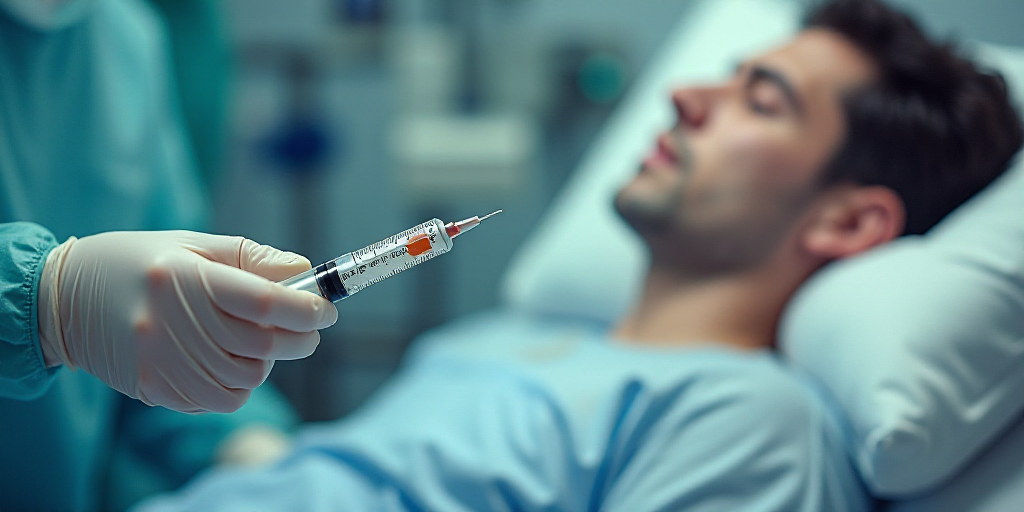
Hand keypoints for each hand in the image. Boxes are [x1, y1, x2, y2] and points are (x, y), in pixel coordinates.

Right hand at [37, 231, 336, 412]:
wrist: (66, 299)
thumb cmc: (141, 262)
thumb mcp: (193, 243)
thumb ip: (252, 257)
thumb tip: (304, 273)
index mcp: (185, 275)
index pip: (265, 302)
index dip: (307, 309)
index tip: (327, 310)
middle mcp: (172, 320)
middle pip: (263, 343)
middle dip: (300, 338)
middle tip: (309, 328)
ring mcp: (161, 359)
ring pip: (248, 376)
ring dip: (267, 361)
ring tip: (254, 341)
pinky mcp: (155, 387)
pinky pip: (222, 400)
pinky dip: (240, 385)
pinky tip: (229, 362)